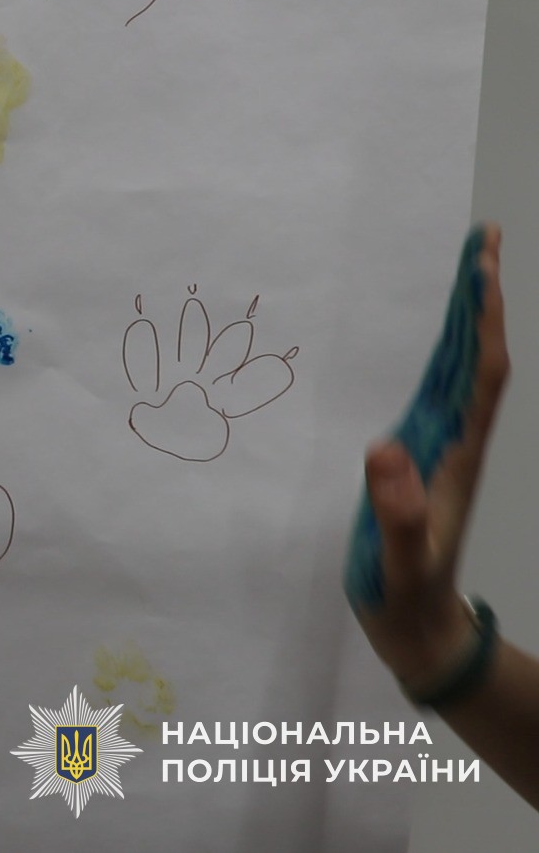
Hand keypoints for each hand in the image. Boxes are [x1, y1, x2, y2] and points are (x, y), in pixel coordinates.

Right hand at [356, 223, 507, 692]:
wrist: (420, 630)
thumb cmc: (407, 597)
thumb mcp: (401, 561)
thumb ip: (398, 510)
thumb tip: (385, 446)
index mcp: (456, 456)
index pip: (481, 374)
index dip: (482, 320)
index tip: (480, 267)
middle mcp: (455, 442)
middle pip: (478, 357)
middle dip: (480, 298)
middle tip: (480, 237)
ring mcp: (439, 450)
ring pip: (460, 369)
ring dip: (464, 317)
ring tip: (463, 266)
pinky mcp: (418, 460)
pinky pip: (436, 391)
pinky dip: (440, 353)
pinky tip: (434, 336)